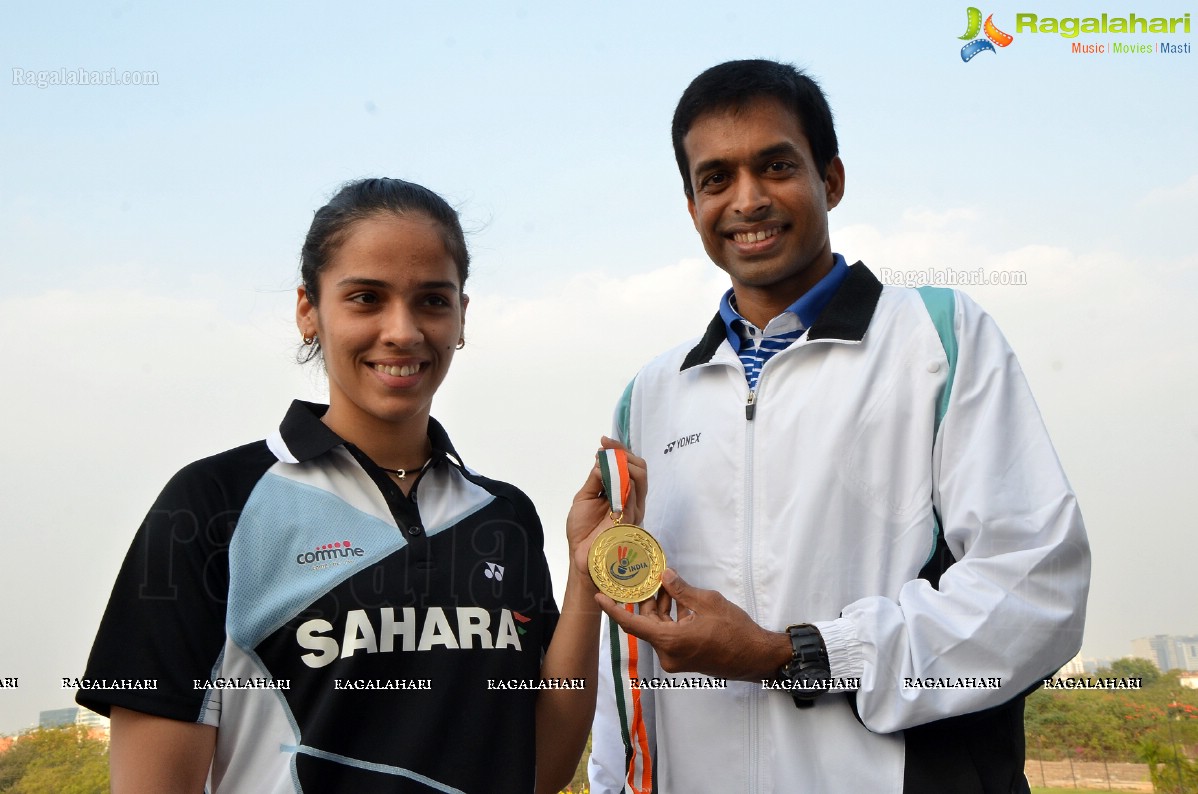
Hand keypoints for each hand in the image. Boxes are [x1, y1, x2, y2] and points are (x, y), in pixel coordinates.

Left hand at [565, 437, 646, 581]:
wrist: (581, 556)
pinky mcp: (630, 519)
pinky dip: (620, 480)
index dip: (619, 450)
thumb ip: (595, 480)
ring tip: (605, 459)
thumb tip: (601, 460)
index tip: (604, 441)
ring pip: (640, 477)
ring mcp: (633, 509)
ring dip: (622, 463)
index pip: (630, 466)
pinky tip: (607, 474)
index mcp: (622, 494)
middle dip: (623, 453)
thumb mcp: (585, 498)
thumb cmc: (583, 530)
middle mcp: (632, 500)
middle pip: (640, 468)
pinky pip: (631, 494)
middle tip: (605, 448)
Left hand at [596, 569, 791, 680]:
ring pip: (658, 628)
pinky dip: (671, 618)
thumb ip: (681, 589)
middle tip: (645, 577)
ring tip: (665, 584)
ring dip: (660, 608)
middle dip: (645, 600)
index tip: (598, 596)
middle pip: (646, 623)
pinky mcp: (684, 658)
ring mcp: (675, 658)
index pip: (631, 624)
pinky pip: (669, 635)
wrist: (756, 656)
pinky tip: (678, 599)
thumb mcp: (708, 603)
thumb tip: (664, 575)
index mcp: (670, 641)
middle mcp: (668, 653)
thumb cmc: (736, 632)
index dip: (613, 609)